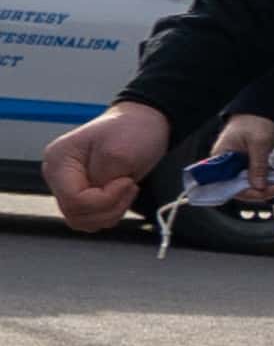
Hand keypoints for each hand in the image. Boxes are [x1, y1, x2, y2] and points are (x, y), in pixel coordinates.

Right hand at [35, 103, 168, 230]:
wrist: (143, 124)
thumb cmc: (132, 130)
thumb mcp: (119, 151)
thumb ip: (103, 176)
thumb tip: (96, 193)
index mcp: (59, 161)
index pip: (73, 200)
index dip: (104, 199)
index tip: (125, 182)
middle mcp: (58, 175)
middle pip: (76, 214)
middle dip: (109, 207)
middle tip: (129, 186)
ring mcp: (69, 186)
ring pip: (83, 221)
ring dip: (111, 212)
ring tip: (127, 189)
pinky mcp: (83, 194)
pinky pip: (92, 218)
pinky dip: (110, 213)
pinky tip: (122, 196)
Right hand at [211, 110, 273, 203]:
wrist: (262, 111)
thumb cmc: (256, 122)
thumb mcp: (259, 144)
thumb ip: (258, 166)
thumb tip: (259, 187)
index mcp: (220, 157)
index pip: (226, 184)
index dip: (244, 192)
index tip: (263, 192)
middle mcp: (225, 164)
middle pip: (237, 187)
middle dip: (258, 191)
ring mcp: (235, 165)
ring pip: (247, 184)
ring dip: (263, 187)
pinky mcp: (245, 165)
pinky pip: (253, 178)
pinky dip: (264, 181)